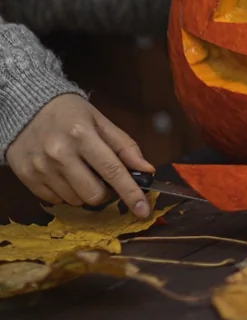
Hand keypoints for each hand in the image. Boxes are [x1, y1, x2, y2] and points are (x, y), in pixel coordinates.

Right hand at [6, 94, 154, 217]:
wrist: (26, 108)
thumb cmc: (70, 114)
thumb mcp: (101, 122)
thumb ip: (125, 146)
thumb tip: (147, 170)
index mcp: (82, 135)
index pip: (113, 171)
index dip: (131, 193)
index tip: (144, 210)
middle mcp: (59, 153)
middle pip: (94, 194)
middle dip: (106, 192)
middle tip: (103, 178)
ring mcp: (41, 167)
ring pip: (75, 201)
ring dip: (84, 192)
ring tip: (80, 171)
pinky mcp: (26, 177)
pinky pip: (55, 200)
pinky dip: (65, 192)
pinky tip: (62, 174)